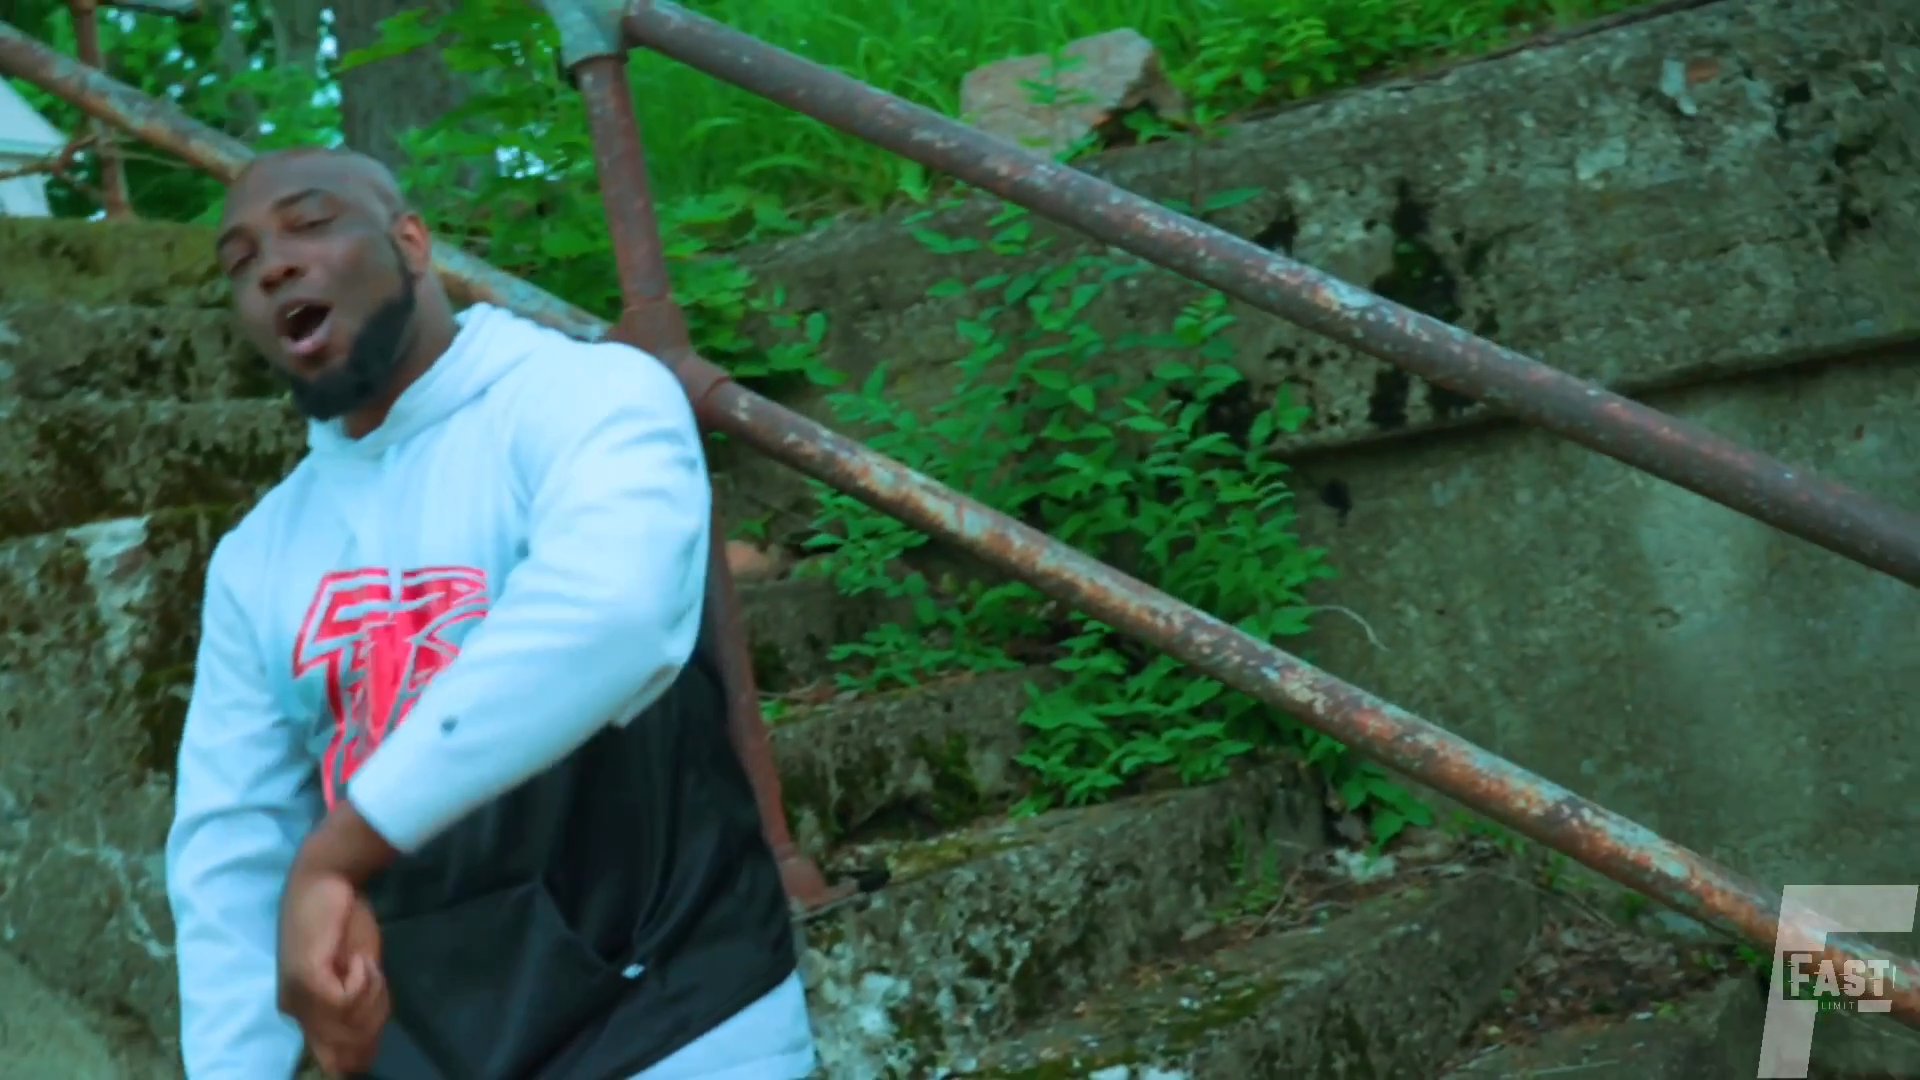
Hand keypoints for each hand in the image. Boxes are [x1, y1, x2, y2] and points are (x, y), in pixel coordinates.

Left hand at [278, 867, 388, 1074]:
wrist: (326, 879)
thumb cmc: (343, 918)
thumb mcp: (358, 970)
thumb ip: (361, 1006)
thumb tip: (365, 1057)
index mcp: (304, 1009)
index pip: (333, 1058)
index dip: (361, 1053)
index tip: (375, 1044)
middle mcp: (294, 1009)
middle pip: (346, 1047)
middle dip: (372, 1018)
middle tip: (375, 978)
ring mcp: (297, 996)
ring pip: (350, 1024)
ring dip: (372, 994)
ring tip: (367, 964)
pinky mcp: (306, 980)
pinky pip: (348, 1000)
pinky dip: (365, 980)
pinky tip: (359, 958)